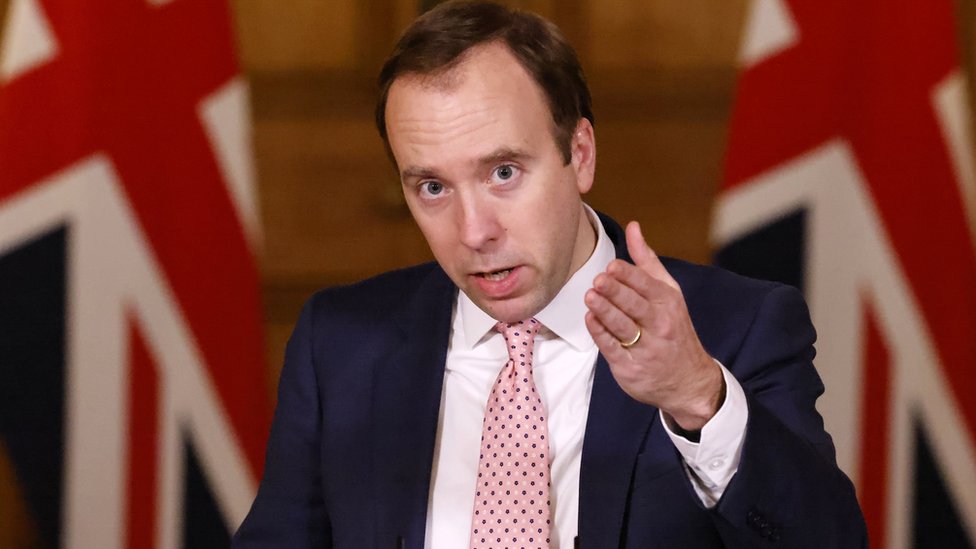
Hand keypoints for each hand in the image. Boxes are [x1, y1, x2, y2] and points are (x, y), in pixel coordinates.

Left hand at [584, 221, 724, 430]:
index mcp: (668, 303)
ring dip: (604, 310)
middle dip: (615, 291)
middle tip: (598, 281)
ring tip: (590, 296)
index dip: (628, 276)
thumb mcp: (668, 292)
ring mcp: (646, 348)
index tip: (611, 267)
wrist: (688, 380)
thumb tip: (633, 226)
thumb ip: (647, 260)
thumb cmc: (672, 328)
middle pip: (634, 305)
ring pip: (622, 326)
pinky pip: (612, 348)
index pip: (647, 285)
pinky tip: (590, 319)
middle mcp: (660, 325)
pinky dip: (600, 333)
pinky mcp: (630, 368)